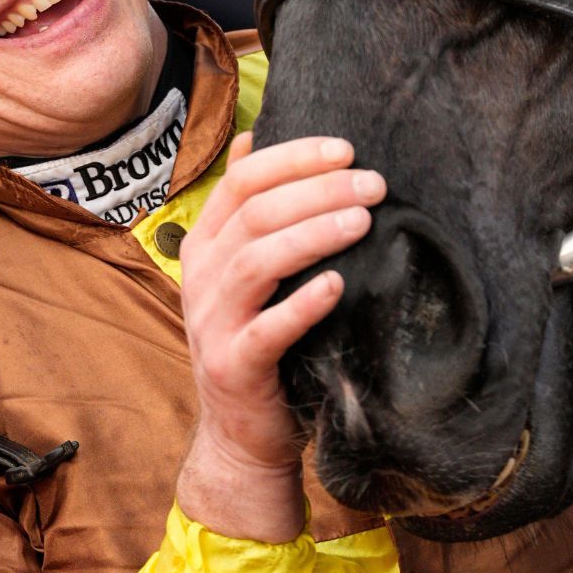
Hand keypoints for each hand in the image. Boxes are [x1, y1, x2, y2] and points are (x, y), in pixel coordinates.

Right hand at [174, 132, 385, 541]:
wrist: (240, 436)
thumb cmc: (257, 338)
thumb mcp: (242, 269)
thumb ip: (245, 208)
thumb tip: (251, 136)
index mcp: (204, 243)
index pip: (242, 180)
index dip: (293, 158)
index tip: (346, 149)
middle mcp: (200, 276)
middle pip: (254, 215)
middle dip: (317, 191)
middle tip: (373, 183)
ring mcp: (211, 323)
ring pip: (257, 262)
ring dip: (312, 235)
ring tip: (362, 221)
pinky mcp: (232, 367)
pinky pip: (265, 331)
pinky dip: (301, 304)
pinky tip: (337, 285)